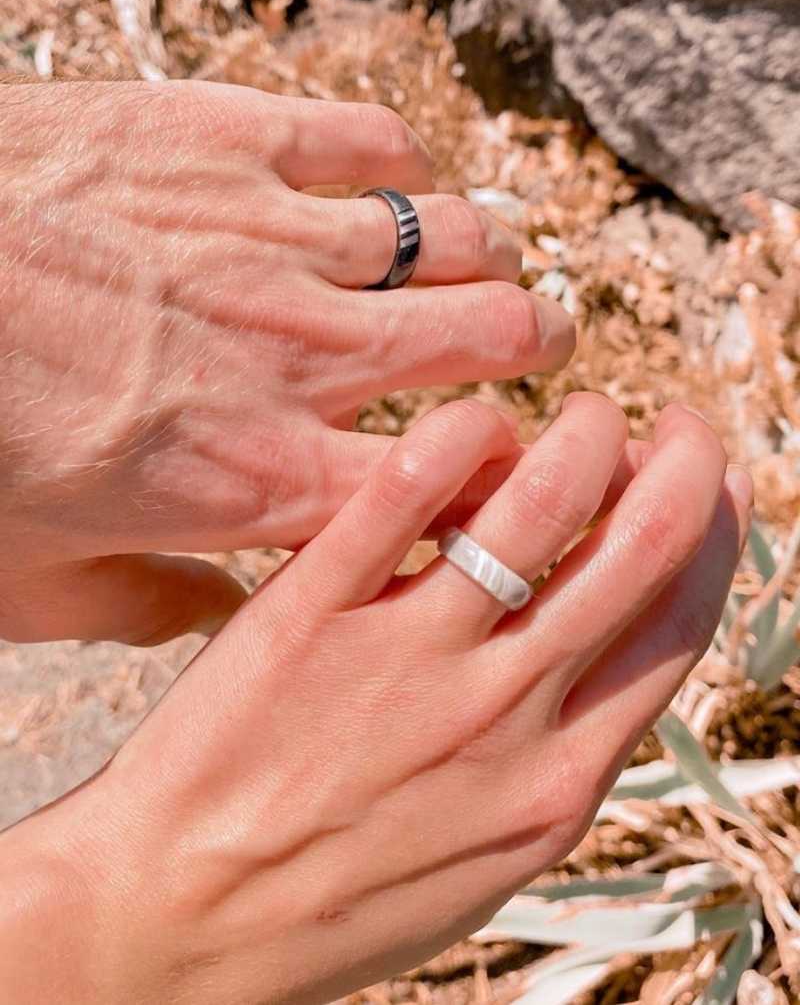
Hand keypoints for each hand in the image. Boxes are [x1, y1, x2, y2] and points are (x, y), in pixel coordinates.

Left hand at [0, 80, 573, 644]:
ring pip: (453, 236)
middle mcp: (298, 355)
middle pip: (491, 340)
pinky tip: (398, 181)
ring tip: (487, 259)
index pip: (457, 485)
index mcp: (262, 476)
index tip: (511, 467)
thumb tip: (219, 626)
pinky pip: (371, 142)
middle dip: (537, 345)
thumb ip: (145, 612)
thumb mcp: (31, 579)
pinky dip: (405, 165)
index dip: (510, 476)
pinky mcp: (229, 137)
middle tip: (540, 341)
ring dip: (487, 253)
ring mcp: (272, 236)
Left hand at [2, 396, 750, 1004]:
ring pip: (546, 499)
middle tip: (666, 419)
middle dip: (680, 457)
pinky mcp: (312, 611)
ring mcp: (409, 657)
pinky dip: (462, 436)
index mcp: (558, 780)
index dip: (714, 526)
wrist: (176, 924)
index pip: (680, 619)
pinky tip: (474, 421)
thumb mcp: (482, 859)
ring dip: (585, 429)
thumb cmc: (330, 899)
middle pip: (643, 544)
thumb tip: (605, 658)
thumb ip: (553, 759)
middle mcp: (504, 713)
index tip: (710, 476)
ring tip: (574, 413)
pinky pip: (407, 489)